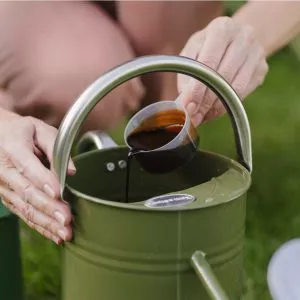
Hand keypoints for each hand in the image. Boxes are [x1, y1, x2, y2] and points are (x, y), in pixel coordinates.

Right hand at [0, 110, 74, 243]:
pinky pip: (23, 213)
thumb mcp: (40, 129)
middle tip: (67, 221)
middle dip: (49, 209)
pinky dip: (39, 226)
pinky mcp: (7, 196)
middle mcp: (4, 170)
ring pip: (25, 208)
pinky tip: (54, 235)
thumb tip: (72, 171)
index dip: (44, 181)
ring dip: (46, 223)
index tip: (58, 193)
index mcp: (13, 148)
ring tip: (65, 234)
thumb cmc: (22, 131)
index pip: (28, 167)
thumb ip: (56, 147)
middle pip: (27, 192)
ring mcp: (4, 186)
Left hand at [178, 16, 268, 125]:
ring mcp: (256, 53)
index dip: (197, 89)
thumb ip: (186, 76)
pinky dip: (226, 106)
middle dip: (205, 101)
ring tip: (202, 116)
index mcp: (222, 28)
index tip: (188, 106)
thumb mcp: (192, 52)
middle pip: (222, 78)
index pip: (208, 64)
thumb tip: (187, 105)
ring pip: (235, 89)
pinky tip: (214, 111)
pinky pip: (243, 94)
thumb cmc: (207, 46)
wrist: (235, 38)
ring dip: (216, 107)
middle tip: (194, 116)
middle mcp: (243, 37)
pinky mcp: (262, 69)